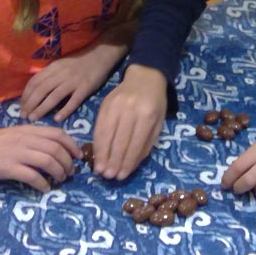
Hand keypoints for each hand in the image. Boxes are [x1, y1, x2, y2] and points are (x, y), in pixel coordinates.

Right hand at [0, 125, 81, 192]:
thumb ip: (31, 139)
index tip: (77, 156)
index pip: (58, 134)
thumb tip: (50, 151)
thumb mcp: (14, 135)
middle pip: (57, 149)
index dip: (72, 145)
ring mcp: (18, 153)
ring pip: (49, 161)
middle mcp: (26, 139)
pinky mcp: (9, 167)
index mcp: (28, 130)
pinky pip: (33, 176)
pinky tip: (45, 189)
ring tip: (60, 180)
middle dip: (68, 162)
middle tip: (70, 173)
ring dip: (59, 173)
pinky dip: (43, 184)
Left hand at [20, 49, 115, 121]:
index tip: (20, 106)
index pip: (35, 82)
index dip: (26, 95)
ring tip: (34, 118)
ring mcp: (73, 81)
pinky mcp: (85, 88)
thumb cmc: (79, 61)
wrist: (100, 55)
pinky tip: (57, 119)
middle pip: (41, 90)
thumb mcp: (61, 64)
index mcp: (54, 67)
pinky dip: (64, 110)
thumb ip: (49, 75)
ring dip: (42, 108)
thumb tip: (35, 90)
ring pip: (54, 96)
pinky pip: (73, 101)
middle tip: (23, 116)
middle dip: (30, 104)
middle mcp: (61, 74)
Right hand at [91, 64, 167, 179]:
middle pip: (119, 140)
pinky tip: (96, 154)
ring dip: (102, 154)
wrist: (144, 77)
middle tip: (108, 177)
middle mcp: (130, 109)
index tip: (121, 175)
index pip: (135, 142)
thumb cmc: (155, 103)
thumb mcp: (159, 122)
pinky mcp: (104, 103)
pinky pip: (98, 126)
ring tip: (100, 170)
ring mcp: (115, 105)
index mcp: (148, 115)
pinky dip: (97, 142)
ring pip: (106, 134)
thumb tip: (131, 164)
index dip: (127, 161)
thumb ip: (147, 143)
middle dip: (113, 161)